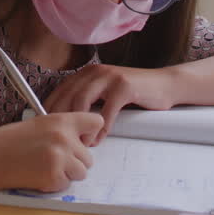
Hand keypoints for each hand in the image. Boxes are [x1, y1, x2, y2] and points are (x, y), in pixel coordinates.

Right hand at [0, 112, 102, 192]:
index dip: (90, 134)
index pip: (96, 122)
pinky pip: (66, 184)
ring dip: (67, 174)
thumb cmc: (11, 140)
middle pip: (89, 157)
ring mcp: (61, 159)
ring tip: (45, 167)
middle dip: (75, 161)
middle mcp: (65, 138)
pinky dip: (55, 184)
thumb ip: (63, 130)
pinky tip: (38, 175)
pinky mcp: (54, 177)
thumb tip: (82, 141)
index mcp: (62, 120)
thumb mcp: (40, 124)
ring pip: (81, 173)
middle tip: (53, 159)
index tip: (81, 140)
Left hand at [44, 64, 179, 143]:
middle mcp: (95, 72)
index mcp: (87, 73)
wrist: (164, 85)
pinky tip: (99, 139)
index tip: (49, 129)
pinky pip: (106, 110)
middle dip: (63, 120)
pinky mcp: (124, 87)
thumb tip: (66, 122)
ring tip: (81, 142)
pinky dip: (100, 128)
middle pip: (68, 96)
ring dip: (80, 125)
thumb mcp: (105, 93)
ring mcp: (110, 77)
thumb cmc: (133, 93)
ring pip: (83, 101)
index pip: (61, 90)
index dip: (51, 110)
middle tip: (64, 140)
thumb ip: (88, 100)